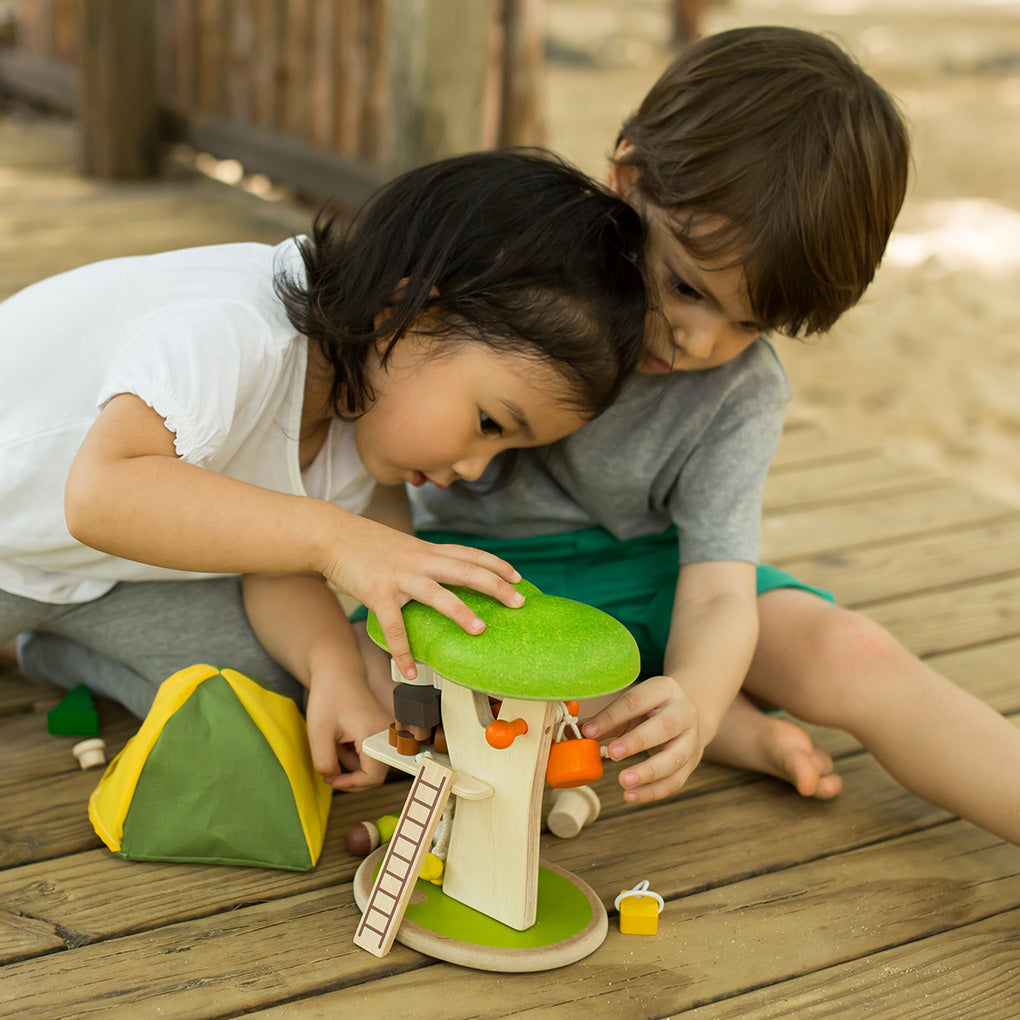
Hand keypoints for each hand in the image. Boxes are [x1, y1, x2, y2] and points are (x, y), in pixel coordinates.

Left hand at [304, 670, 391, 791]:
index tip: (331, 778)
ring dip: (351, 762)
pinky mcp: (383, 729)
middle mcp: (387, 734)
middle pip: (375, 773)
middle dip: (350, 773)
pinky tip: (343, 738)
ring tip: (335, 743)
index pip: (372, 777)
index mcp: (374, 735)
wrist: (338, 672)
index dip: (351, 784)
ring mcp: (387, 731)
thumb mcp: (318, 734)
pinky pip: (372, 751)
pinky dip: (356, 752)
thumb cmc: (328, 697)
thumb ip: (325, 763)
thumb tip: (333, 777)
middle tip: (330, 760)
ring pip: (373, 762)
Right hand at [324, 515, 523, 680]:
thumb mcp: (403, 547)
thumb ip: (424, 561)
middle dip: (496, 586)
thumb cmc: (366, 544)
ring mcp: (400, 577)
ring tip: (480, 630)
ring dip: (461, 612)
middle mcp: (419, 561)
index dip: (496, 565)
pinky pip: (394, 627)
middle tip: (519, 602)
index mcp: (427, 550)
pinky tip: (411, 671)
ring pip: (438, 594)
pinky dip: (403, 651)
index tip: (518, 577)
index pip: (470, 554)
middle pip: (466, 570)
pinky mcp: (377, 593)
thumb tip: (442, 578)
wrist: (331, 534)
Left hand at [580, 675, 701, 802]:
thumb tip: (574, 734)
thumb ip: (606, 719)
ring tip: (623, 782)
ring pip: (675, 758)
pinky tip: (631, 795)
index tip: (589, 732)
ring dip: (648, 772)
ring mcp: (692, 739)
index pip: (636, 701)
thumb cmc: (651, 710)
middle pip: (664, 727)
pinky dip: (653, 791)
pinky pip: (675, 780)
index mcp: (664, 689)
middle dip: (637, 741)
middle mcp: (683, 712)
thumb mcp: (631, 705)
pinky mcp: (693, 762)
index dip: (611, 717)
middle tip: (612, 754)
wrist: (689, 713)